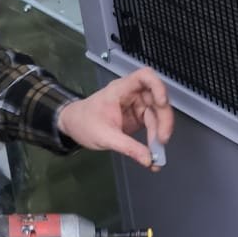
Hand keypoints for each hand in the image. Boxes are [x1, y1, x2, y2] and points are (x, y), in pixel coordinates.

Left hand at [57, 67, 173, 169]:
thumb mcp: (104, 136)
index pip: (145, 77)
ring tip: (157, 151)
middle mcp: (132, 94)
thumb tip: (148, 160)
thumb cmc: (83, 123)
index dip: (158, 86)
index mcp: (121, 89)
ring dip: (161, 130)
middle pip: (157, 99)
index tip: (162, 102)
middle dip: (163, 119)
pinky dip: (156, 137)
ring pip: (158, 113)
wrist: (73, 127)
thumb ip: (128, 148)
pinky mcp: (139, 117)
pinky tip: (154, 151)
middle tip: (162, 140)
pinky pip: (154, 124)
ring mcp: (137, 105)